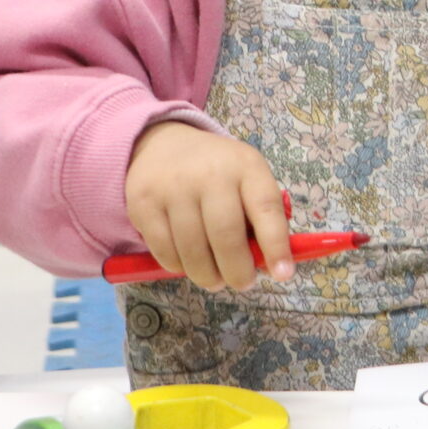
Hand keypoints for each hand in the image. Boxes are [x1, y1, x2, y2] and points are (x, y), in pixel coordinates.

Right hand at [122, 121, 296, 289]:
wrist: (162, 145)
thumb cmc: (216, 172)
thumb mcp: (245, 178)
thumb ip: (258, 216)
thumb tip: (269, 265)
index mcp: (245, 165)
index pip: (266, 207)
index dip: (276, 245)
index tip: (283, 275)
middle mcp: (210, 173)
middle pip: (226, 235)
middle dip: (238, 271)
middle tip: (243, 283)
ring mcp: (174, 188)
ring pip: (193, 250)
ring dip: (208, 275)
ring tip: (215, 279)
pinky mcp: (144, 204)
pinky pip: (165, 251)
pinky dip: (179, 267)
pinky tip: (187, 263)